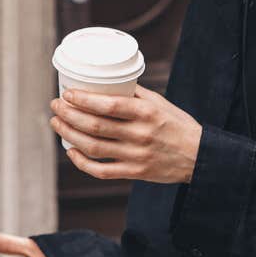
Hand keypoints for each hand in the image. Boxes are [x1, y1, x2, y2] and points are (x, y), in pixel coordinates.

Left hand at [52, 86, 202, 184]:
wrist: (199, 157)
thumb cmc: (177, 125)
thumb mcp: (159, 103)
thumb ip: (134, 94)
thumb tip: (105, 82)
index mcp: (146, 113)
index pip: (108, 105)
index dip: (83, 100)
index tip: (67, 94)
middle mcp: (140, 134)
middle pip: (94, 125)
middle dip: (68, 115)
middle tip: (56, 106)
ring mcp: (136, 156)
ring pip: (93, 147)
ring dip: (69, 134)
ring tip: (57, 123)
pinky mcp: (134, 173)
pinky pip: (102, 171)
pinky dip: (82, 163)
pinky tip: (71, 151)